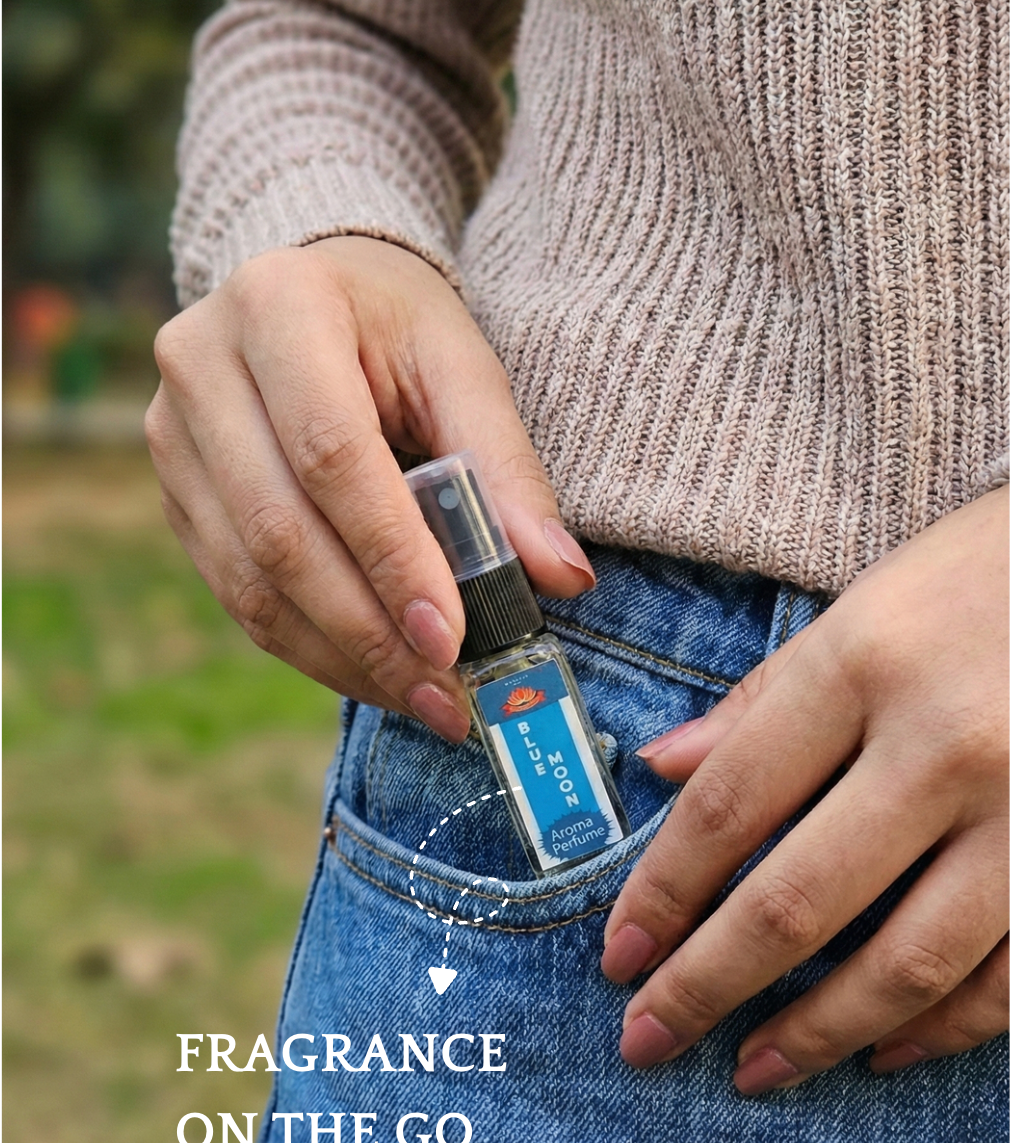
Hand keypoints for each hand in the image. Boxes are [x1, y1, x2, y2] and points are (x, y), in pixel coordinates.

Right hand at [147, 237, 594, 739]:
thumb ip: (507, 468)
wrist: (316, 293)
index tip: (450, 637)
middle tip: (445, 694)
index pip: (331, 453)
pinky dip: (308, 645)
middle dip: (369, 630)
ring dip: (340, 655)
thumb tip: (561, 578)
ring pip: (249, 578)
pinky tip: (373, 672)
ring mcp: (171, 434)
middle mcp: (201, 366)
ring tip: (422, 699)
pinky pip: (235, 591)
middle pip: (279, 529)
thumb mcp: (462, 367)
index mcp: (278, 306)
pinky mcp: (177, 490)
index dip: (390, 555)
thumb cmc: (398, 325)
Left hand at [602, 488, 1008, 1091]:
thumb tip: (661, 767)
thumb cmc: (978, 576)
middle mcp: (944, 746)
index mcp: (864, 665)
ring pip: (907, 963)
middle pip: (798, 901)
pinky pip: (1010, 978)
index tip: (620, 953)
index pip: (730, 803)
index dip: (663, 890)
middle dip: (708, 985)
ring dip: (817, 1033)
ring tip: (751, 1069)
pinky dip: (943, 1027)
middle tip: (648, 1039)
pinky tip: (883, 1049)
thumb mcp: (860, 607)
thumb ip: (761, 699)